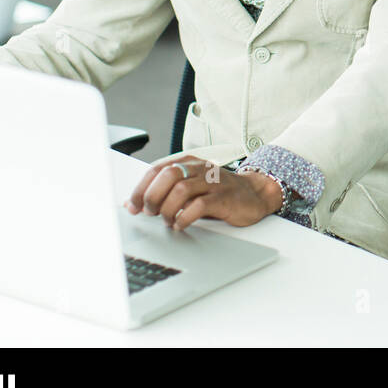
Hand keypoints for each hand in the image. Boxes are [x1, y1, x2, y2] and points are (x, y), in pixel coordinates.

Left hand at [125, 156, 282, 231]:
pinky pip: (199, 206)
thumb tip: (133, 203)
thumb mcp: (191, 186)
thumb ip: (165, 191)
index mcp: (189, 162)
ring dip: (167, 209)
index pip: (157, 169)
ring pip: (181, 190)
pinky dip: (184, 218)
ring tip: (167, 220)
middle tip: (150, 213)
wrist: (254, 194)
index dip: (140, 188)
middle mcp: (200, 168)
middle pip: (168, 176)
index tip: (132, 206)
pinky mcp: (224, 198)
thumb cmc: (218, 192)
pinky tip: (181, 224)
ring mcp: (213, 182)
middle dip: (153, 197)